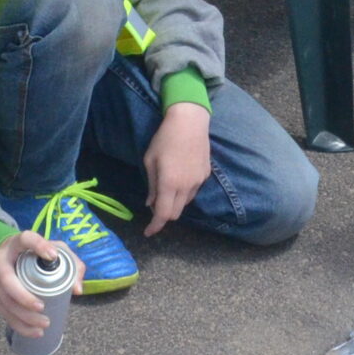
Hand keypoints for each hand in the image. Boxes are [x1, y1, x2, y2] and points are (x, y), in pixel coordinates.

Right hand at [0, 231, 74, 335]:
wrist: (8, 255)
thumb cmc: (35, 253)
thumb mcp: (54, 250)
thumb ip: (71, 264)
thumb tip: (76, 289)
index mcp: (18, 243)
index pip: (26, 239)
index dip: (38, 246)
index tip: (53, 256)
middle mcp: (2, 259)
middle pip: (8, 280)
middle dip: (25, 298)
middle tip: (42, 308)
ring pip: (5, 300)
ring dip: (23, 317)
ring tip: (43, 325)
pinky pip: (3, 311)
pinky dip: (18, 324)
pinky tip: (32, 332)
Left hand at [141, 100, 213, 236]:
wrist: (190, 122)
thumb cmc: (164, 139)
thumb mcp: (150, 160)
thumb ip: (151, 185)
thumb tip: (150, 204)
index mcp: (169, 183)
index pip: (163, 214)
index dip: (155, 226)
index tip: (148, 232)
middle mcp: (186, 186)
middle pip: (175, 213)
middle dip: (164, 215)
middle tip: (154, 206)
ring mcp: (198, 181)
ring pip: (185, 203)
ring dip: (174, 203)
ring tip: (166, 188)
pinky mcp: (205, 175)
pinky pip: (193, 191)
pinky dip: (184, 192)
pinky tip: (179, 177)